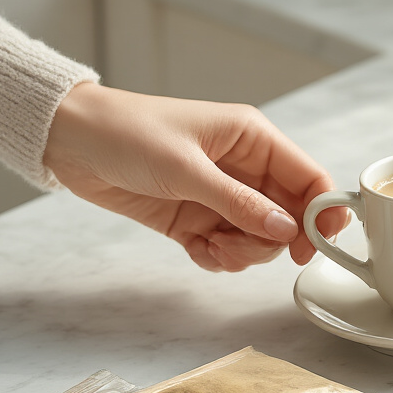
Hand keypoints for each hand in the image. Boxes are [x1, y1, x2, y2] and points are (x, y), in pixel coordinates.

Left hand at [43, 83, 345, 271]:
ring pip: (260, 238)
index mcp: (253, 140)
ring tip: (211, 248)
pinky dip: (218, 258)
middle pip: (289, 216)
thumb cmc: (128, 134)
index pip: (309, 178)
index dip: (323, 212)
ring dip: (243, 252)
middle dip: (273, 240)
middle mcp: (244, 168)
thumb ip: (239, 203)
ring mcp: (221, 196)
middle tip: (246, 248)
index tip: (317, 244)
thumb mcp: (187, 169)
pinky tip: (198, 250)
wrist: (70, 141)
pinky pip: (227, 248)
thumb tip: (286, 230)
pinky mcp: (196, 218)